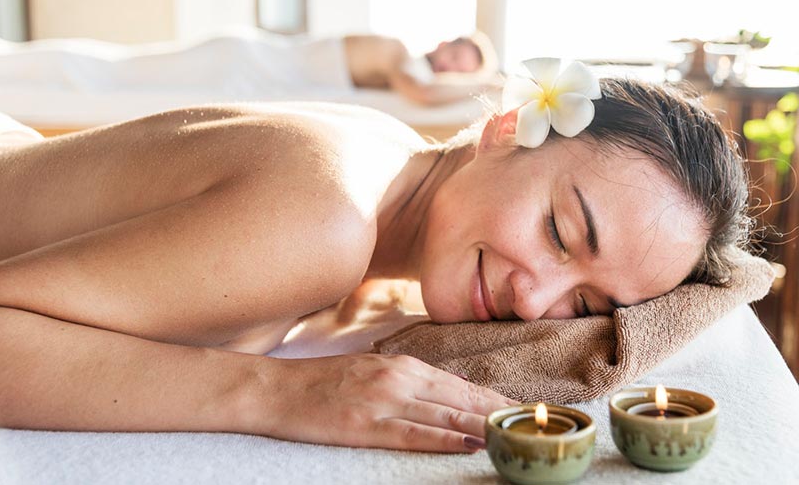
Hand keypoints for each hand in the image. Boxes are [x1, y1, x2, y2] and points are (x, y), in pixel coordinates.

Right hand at [248, 354, 517, 451]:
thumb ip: (411, 380)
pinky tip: (469, 444)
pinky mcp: (365, 424)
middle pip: (461, 399)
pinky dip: (444, 440)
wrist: (275, 389)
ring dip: (484, 425)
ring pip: (445, 415)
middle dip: (499, 412)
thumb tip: (450, 391)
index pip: (460, 385)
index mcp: (402, 365)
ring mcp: (383, 400)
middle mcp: (399, 377)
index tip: (522, 411)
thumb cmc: (322, 382)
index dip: (494, 399)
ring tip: (516, 434)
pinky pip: (413, 434)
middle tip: (533, 425)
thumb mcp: (373, 371)